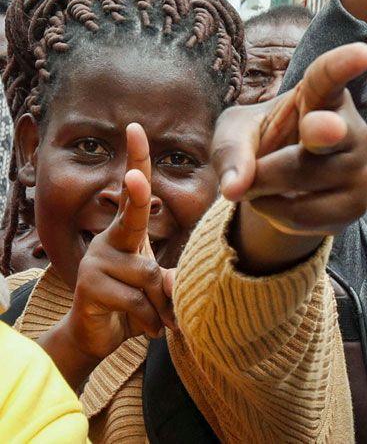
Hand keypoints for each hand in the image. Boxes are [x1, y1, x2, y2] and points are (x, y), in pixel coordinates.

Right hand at [61, 123, 175, 361]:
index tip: (136, 128)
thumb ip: (173, 279)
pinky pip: (136, 300)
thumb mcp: (160, 287)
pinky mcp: (88, 286)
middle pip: (131, 217)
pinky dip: (151, 319)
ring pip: (148, 275)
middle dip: (135, 194)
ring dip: (162, 303)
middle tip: (136, 177)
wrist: (100, 336)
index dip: (137, 160)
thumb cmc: (136, 303)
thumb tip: (179, 283)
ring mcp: (96, 261)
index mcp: (128, 233)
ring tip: (158, 317)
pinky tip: (149, 328)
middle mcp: (109, 240)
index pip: (134, 191)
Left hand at [212, 43, 366, 269]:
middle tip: (311, 127)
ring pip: (306, 177)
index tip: (362, 53)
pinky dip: (276, 212)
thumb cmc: (262, 144)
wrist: (281, 187)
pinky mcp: (356, 205)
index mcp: (319, 96)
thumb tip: (235, 187)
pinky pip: (306, 214)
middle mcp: (349, 127)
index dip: (344, 65)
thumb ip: (230, 151)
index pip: (330, 77)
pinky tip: (277, 202)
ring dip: (265, 184)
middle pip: (329, 131)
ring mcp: (358, 167)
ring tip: (260, 181)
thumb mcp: (234, 134)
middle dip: (322, 131)